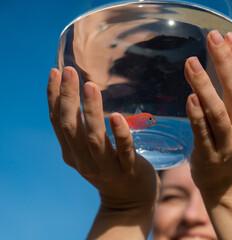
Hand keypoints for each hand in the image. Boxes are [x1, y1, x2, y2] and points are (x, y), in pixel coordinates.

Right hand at [47, 67, 157, 211]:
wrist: (129, 201)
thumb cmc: (110, 167)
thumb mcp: (90, 150)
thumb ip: (84, 130)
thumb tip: (82, 95)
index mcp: (72, 152)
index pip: (57, 122)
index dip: (53, 97)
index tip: (54, 72)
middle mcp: (84, 160)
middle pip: (71, 127)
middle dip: (68, 98)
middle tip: (69, 71)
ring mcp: (106, 167)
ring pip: (94, 138)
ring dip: (91, 111)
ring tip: (90, 86)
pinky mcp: (128, 170)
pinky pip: (124, 151)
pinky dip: (120, 134)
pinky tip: (117, 116)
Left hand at [184, 30, 231, 195]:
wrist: (229, 184)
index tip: (227, 36)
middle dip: (224, 62)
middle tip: (211, 38)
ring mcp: (229, 144)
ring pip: (218, 110)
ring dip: (205, 85)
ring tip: (191, 63)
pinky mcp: (209, 155)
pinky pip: (203, 133)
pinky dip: (197, 116)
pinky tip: (190, 98)